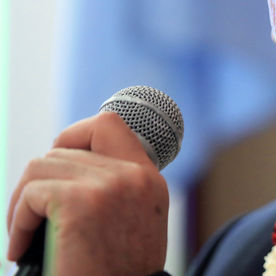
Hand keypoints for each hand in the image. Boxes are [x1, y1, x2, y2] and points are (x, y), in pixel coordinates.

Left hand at [6, 112, 168, 275]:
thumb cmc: (115, 275)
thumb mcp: (130, 224)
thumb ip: (114, 191)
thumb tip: (66, 165)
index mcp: (149, 180)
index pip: (109, 125)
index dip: (74, 135)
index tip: (60, 162)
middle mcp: (135, 176)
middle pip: (65, 147)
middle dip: (38, 180)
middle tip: (32, 215)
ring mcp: (110, 186)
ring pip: (42, 165)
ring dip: (23, 201)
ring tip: (25, 235)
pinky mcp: (81, 203)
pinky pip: (31, 193)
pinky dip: (17, 222)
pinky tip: (21, 248)